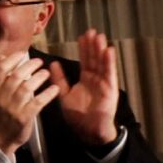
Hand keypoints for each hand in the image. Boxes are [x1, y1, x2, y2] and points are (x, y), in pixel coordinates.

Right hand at [0, 51, 59, 155]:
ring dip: (38, 78)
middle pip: (16, 76)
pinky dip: (47, 94)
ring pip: (27, 88)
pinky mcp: (24, 117)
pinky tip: (54, 89)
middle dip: (29, 66)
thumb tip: (3, 57)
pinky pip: (37, 102)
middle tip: (39, 62)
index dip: (12, 59)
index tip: (22, 54)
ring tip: (45, 73)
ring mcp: (12, 108)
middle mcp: (0, 97)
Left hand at [49, 29, 120, 146]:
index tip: (82, 36)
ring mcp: (104, 83)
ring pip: (102, 63)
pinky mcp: (110, 89)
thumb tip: (52, 64)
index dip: (84, 48)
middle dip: (93, 45)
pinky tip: (108, 51)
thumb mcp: (64, 95)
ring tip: (99, 36)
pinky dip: (109, 62)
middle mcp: (96, 79)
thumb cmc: (77, 115)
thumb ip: (60, 79)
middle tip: (91, 31)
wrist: (88, 131)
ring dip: (101, 50)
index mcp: (86, 79)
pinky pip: (109, 73)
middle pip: (94, 59)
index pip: (85, 60)